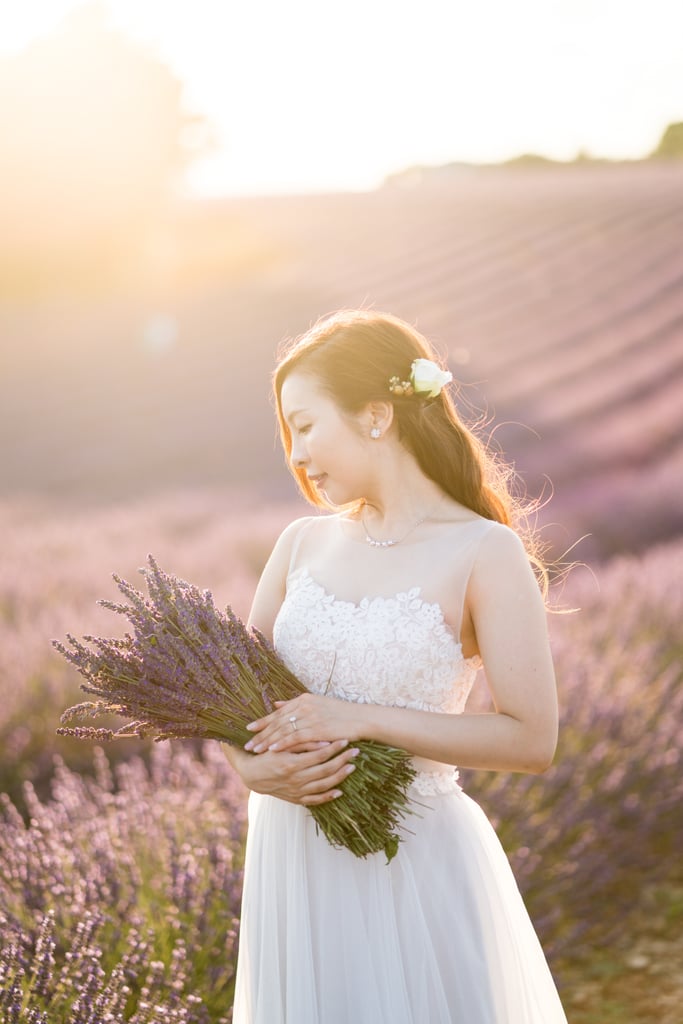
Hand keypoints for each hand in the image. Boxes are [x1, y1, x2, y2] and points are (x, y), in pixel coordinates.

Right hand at [234, 739, 358, 805]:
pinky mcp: (296, 799)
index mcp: (292, 763)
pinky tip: (339, 791)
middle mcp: (296, 779)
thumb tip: (323, 741)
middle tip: (355, 752)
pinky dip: (327, 797)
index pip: (319, 755)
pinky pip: (315, 800)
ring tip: (352, 767)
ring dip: (339, 777)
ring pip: (323, 785)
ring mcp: (296, 791)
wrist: (252, 775)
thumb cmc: (266, 755)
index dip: (334, 748)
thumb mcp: (281, 745)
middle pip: (325, 770)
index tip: (346, 740)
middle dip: (342, 760)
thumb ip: (302, 743)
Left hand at [244, 693, 361, 752]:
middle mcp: (304, 706)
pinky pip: (295, 737)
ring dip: (268, 740)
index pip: (278, 712)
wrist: (360, 719)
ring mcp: (310, 717)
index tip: (250, 729)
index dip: (263, 721)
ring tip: (255, 750)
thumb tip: (276, 704)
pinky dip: (282, 743)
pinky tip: (272, 750)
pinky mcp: (317, 729)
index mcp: (303, 699)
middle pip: (277, 721)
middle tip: (247, 744)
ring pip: (283, 730)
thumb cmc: (340, 714)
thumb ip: (295, 704)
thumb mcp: (316, 704)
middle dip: (261, 733)